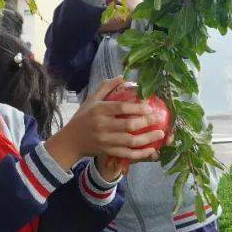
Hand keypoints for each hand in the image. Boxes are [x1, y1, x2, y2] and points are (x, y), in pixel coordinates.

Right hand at [44, 77, 163, 175]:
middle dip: (146, 122)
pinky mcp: (107, 152)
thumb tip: (122, 76)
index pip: (120, 108)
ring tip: (160, 134)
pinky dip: (140, 153)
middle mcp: (102, 126)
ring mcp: (105, 141)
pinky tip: (151, 150)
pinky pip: (126, 154)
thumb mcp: (91, 100)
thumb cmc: (82, 118)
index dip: (136, 107)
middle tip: (159, 119)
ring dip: (147, 139)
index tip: (149, 106)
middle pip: (128, 125)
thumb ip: (105, 88)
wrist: (70, 141)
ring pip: (130, 141)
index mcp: (98, 111)